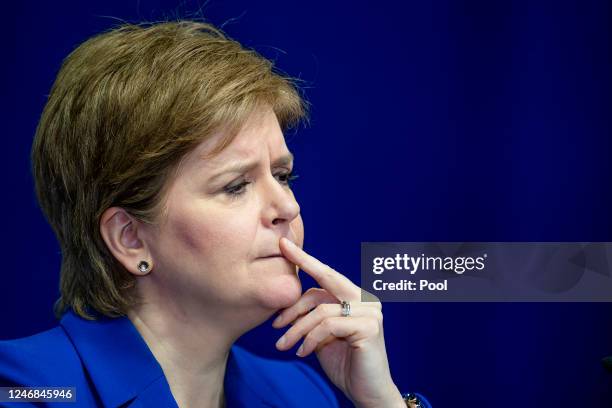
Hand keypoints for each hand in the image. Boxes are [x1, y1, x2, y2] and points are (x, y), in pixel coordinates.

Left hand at [273, 238, 404, 407]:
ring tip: (283, 346)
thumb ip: (311, 317)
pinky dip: (310, 339)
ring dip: (296, 330)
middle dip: (295, 295)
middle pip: (324, 283)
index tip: (283, 244)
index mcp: (354, 297)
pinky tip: (303, 352)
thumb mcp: (322, 336)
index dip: (304, 259)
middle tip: (274, 320)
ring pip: (321, 310)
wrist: (367, 392)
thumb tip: (284, 305)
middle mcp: (365, 299)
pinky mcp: (369, 327)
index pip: (326, 274)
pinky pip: (328, 325)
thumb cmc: (344, 364)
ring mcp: (371, 312)